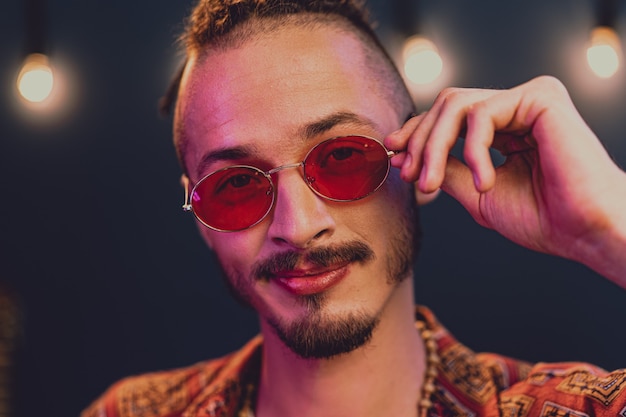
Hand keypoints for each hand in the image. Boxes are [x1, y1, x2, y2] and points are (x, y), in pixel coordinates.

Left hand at [385, 76, 625, 285]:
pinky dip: (471, 151)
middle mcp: (517, 108)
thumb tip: (406, 156)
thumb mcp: (476, 193)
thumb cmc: (541, 218)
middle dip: (419, 140)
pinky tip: (484, 182)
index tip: (393, 156)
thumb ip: (445, 170)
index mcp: (506, 128)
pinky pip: (481, 114)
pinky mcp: (540, 96)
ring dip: (434, 146)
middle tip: (407, 174)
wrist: (584, 232)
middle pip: (447, 106)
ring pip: (456, 105)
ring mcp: (529, 98)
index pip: (450, 118)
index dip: (417, 134)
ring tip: (430, 184)